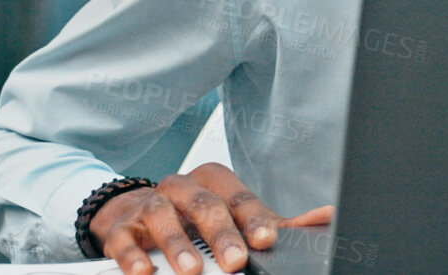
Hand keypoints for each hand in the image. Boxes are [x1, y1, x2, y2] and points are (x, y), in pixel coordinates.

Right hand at [88, 162, 333, 274]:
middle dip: (221, 235)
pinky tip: (143, 272)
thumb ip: (277, 223)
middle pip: (204, 205)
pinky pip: (124, 237)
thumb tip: (326, 217)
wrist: (136, 212)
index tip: (267, 240)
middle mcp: (183, 186)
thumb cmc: (195, 216)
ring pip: (163, 216)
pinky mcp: (122, 225)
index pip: (239, 198)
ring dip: (178, 245)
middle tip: (235, 261)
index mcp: (215, 181)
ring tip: (192, 271)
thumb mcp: (236, 217)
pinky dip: (133, 255)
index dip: (254, 219)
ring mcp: (150, 203)